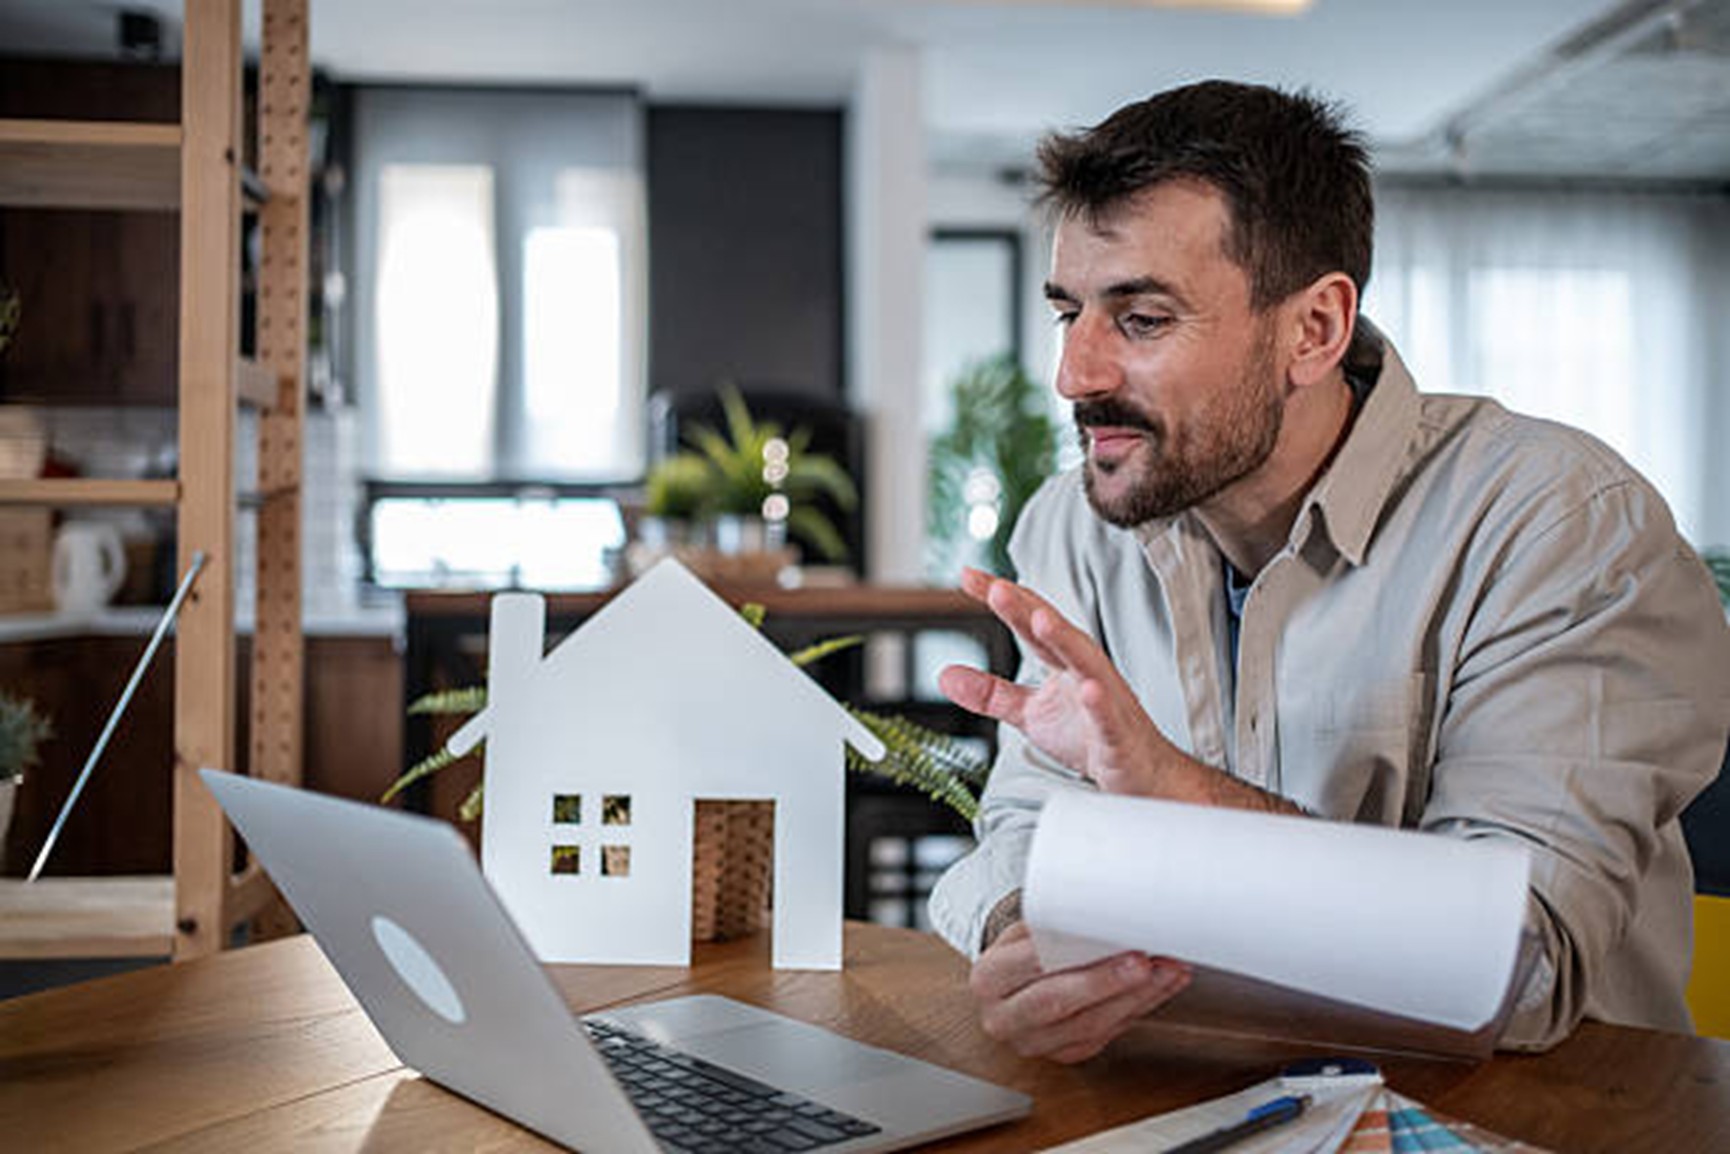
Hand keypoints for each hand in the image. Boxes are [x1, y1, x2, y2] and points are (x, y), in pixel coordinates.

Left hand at [938, 567, 1179, 795]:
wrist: (1140, 774)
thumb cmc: (1089, 736)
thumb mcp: (1030, 713)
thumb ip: (990, 692)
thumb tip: (945, 675)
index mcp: (1062, 661)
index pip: (1028, 622)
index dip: (1000, 599)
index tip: (967, 575)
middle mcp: (1085, 670)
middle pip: (1054, 633)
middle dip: (1027, 609)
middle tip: (997, 588)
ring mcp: (1105, 700)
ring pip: (1086, 664)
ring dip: (1064, 640)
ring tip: (1040, 619)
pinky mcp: (1117, 734)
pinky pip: (1108, 717)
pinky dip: (1100, 703)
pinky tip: (1089, 689)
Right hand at [970, 922, 1191, 1062]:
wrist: (1007, 992)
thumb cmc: (1018, 956)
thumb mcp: (1022, 933)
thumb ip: (1052, 928)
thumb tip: (1101, 910)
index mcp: (989, 979)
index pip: (1031, 966)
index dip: (1070, 954)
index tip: (1109, 941)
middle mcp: (1005, 1018)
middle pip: (1059, 1002)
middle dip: (1109, 983)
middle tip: (1147, 964)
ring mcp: (1035, 1042)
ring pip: (1090, 1025)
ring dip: (1137, 997)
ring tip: (1167, 971)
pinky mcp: (1065, 1055)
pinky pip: (1107, 1034)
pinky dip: (1139, 1009)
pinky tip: (1160, 988)